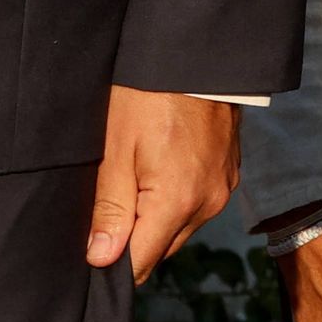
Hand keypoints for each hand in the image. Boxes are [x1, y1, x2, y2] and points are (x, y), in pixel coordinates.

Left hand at [88, 89, 240, 278]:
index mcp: (177, 202)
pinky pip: (197, 205)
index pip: (140, 264)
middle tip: (111, 201)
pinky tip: (162, 168)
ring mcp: (223, 189)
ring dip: (156, 218)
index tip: (92, 250)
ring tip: (137, 177)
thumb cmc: (147, 96)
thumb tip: (101, 259)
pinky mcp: (230, 175)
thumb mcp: (116, 149)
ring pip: (179, 228)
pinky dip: (177, 199)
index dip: (112, 264)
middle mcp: (208, 204)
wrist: (194, 56)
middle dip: (133, 238)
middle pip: (160, 248)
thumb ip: (110, 208)